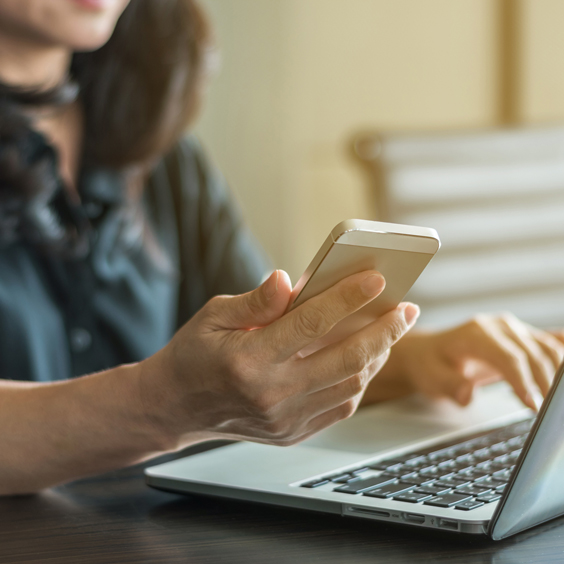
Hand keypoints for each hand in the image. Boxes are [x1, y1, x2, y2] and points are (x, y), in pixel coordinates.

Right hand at [140, 270, 419, 447]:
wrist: (174, 407)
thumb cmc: (193, 354)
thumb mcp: (213, 315)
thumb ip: (255, 300)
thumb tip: (289, 280)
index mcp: (249, 359)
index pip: (310, 323)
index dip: (347, 298)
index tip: (376, 278)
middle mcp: (271, 394)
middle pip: (345, 360)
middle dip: (384, 331)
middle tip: (406, 308)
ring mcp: (285, 420)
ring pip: (351, 385)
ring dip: (377, 355)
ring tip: (390, 329)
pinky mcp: (292, 434)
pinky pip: (340, 406)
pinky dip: (360, 380)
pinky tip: (366, 358)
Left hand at [387, 313, 563, 409]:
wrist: (428, 352)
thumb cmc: (430, 365)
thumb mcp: (431, 378)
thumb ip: (450, 386)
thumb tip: (467, 394)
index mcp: (476, 334)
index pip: (508, 357)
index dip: (524, 382)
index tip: (533, 406)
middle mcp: (497, 326)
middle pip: (532, 353)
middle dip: (544, 384)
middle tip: (549, 413)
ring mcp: (512, 328)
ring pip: (546, 348)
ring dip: (556, 374)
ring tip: (556, 404)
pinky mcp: (521, 335)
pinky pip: (548, 342)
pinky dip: (561, 356)